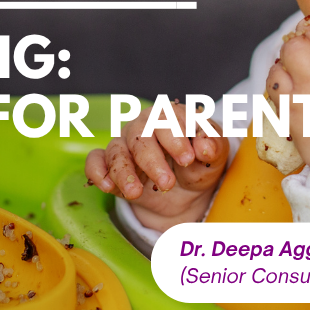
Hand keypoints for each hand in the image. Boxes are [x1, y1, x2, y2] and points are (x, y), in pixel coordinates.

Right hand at [85, 103, 229, 230]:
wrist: (187, 192)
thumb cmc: (199, 164)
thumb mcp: (214, 157)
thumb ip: (213, 147)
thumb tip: (204, 147)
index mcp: (169, 116)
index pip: (166, 117)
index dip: (175, 137)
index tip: (188, 159)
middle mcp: (143, 127)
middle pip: (140, 136)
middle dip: (152, 161)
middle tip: (167, 184)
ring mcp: (124, 145)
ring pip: (116, 150)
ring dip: (124, 172)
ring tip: (136, 193)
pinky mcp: (111, 165)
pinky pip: (95, 161)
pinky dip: (98, 171)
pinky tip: (108, 186)